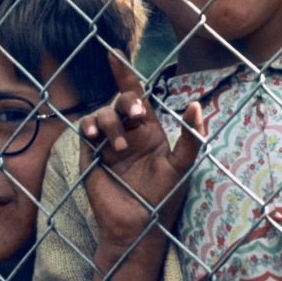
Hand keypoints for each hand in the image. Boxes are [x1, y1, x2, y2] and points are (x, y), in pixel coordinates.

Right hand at [79, 52, 204, 249]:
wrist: (136, 227)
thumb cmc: (162, 198)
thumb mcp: (182, 166)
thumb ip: (191, 137)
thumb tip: (195, 105)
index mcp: (148, 132)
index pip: (136, 96)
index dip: (124, 74)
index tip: (114, 53)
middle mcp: (127, 134)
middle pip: (119, 101)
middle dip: (125, 100)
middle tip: (135, 115)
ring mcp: (107, 144)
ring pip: (102, 114)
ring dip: (110, 124)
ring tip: (120, 149)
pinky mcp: (91, 156)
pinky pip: (85, 131)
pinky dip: (90, 128)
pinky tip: (96, 137)